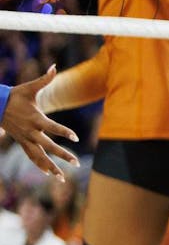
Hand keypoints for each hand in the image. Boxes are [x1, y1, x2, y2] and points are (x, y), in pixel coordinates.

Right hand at [1, 66, 79, 180]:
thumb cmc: (15, 96)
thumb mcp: (29, 87)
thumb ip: (45, 79)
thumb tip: (54, 66)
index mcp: (35, 118)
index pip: (52, 127)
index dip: (64, 132)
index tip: (76, 138)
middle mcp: (31, 131)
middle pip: (49, 146)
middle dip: (63, 155)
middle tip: (77, 163)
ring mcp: (25, 139)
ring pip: (39, 156)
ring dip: (51, 167)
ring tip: (63, 178)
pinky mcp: (21, 142)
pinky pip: (31, 156)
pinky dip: (39, 165)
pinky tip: (49, 173)